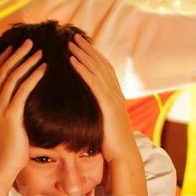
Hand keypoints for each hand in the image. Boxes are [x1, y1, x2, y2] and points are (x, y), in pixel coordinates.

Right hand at [0, 39, 44, 176]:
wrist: (1, 167)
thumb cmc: (4, 151)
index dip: (4, 59)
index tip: (14, 48)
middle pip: (2, 71)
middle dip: (16, 54)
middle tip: (29, 42)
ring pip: (12, 77)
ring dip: (26, 61)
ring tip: (39, 51)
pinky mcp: (10, 115)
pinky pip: (23, 90)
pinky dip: (33, 76)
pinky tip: (43, 68)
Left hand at [67, 34, 136, 163]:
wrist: (124, 157)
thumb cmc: (113, 146)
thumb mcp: (104, 125)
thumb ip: (98, 113)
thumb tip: (87, 110)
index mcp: (115, 97)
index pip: (105, 70)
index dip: (94, 56)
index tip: (82, 46)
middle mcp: (116, 94)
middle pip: (101, 65)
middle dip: (88, 50)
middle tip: (74, 37)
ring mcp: (113, 99)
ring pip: (97, 70)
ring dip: (83, 55)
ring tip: (70, 43)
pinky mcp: (108, 106)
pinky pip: (93, 83)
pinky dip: (83, 69)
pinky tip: (72, 61)